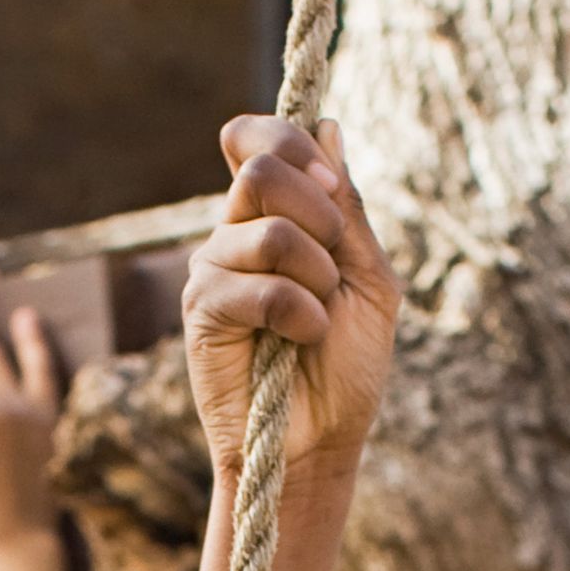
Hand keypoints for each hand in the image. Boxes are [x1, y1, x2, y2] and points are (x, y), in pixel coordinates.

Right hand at [184, 119, 397, 485]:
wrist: (318, 442)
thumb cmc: (346, 367)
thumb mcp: (368, 278)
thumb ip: (348, 209)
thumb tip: (327, 127)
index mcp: (275, 216)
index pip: (257, 139)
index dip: (292, 142)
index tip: (330, 183)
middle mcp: (236, 233)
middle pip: (261, 166)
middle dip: (318, 211)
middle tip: (334, 266)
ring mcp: (213, 270)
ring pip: (265, 228)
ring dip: (316, 275)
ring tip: (319, 320)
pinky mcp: (201, 311)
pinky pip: (257, 285)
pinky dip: (298, 313)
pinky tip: (302, 339)